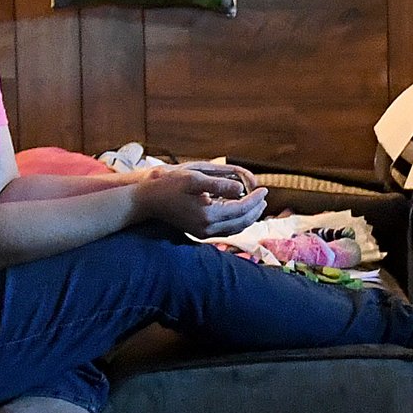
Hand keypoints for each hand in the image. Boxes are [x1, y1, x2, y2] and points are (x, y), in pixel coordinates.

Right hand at [137, 165, 268, 238]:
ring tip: (257, 203)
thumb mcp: (194, 179)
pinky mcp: (200, 232)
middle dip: (256, 209)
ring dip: (248, 216)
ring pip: (235, 228)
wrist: (148, 201)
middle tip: (264, 197)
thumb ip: (219, 184)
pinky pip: (226, 229)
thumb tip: (241, 188)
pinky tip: (240, 210)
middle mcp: (207, 228)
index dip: (255, 199)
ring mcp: (203, 233)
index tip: (265, 189)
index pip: (241, 209)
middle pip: (242, 222)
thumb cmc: (169, 186)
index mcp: (208, 215)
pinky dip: (237, 220)